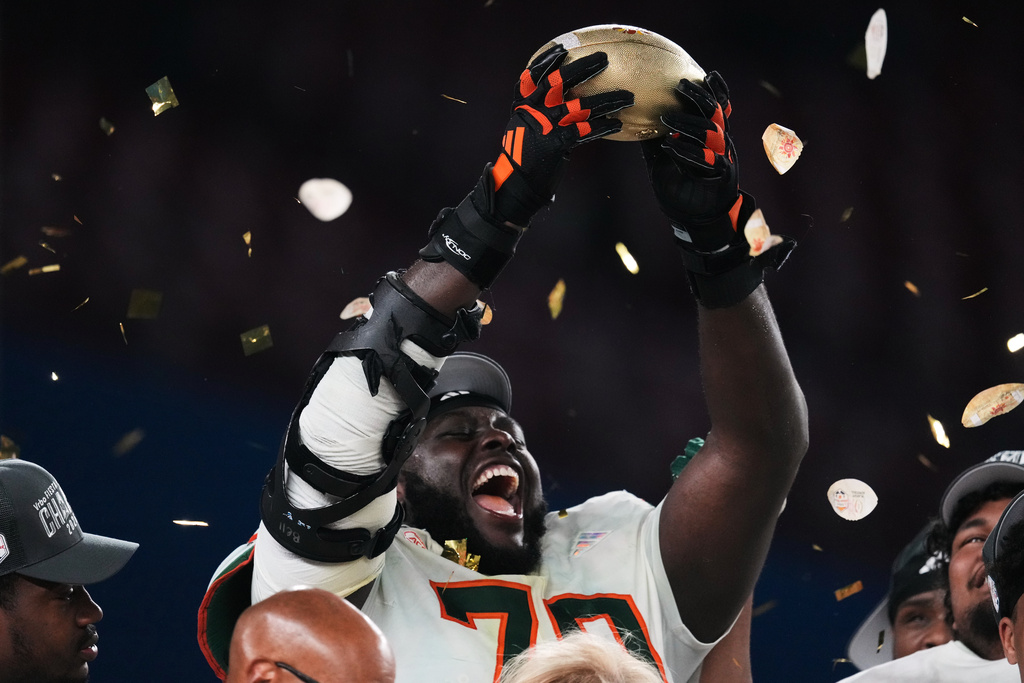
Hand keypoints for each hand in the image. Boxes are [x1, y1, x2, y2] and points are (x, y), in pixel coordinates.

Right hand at [491, 45, 634, 225]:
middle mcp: (532, 111)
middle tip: (603, 59)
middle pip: (559, 81)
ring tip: (628, 97)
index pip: (533, 75)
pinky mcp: (556, 143)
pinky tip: (617, 123)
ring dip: (607, 99)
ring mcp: (545, 126)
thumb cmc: (523, 157)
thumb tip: (564, 102)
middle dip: (583, 67)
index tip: (563, 50)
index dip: (548, 60)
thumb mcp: (524, 129)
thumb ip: (539, 114)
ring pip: (581, 106)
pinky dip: (604, 126)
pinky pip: (586, 130)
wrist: (515, 184)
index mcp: (522, 105)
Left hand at [642, 71, 794, 307]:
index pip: (716, 106)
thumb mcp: (663, 157)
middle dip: (699, 97)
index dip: (715, 89)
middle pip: (715, 113)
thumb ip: (653, 136)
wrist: (694, 218)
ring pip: (712, 134)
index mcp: (710, 135)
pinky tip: (672, 147)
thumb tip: (629, 117)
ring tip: (666, 120)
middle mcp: (720, 143)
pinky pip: (709, 162)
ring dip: (688, 124)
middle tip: (680, 86)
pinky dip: (689, 153)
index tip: (706, 73)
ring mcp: (722, 160)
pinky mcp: (721, 178)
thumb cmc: (679, 184)